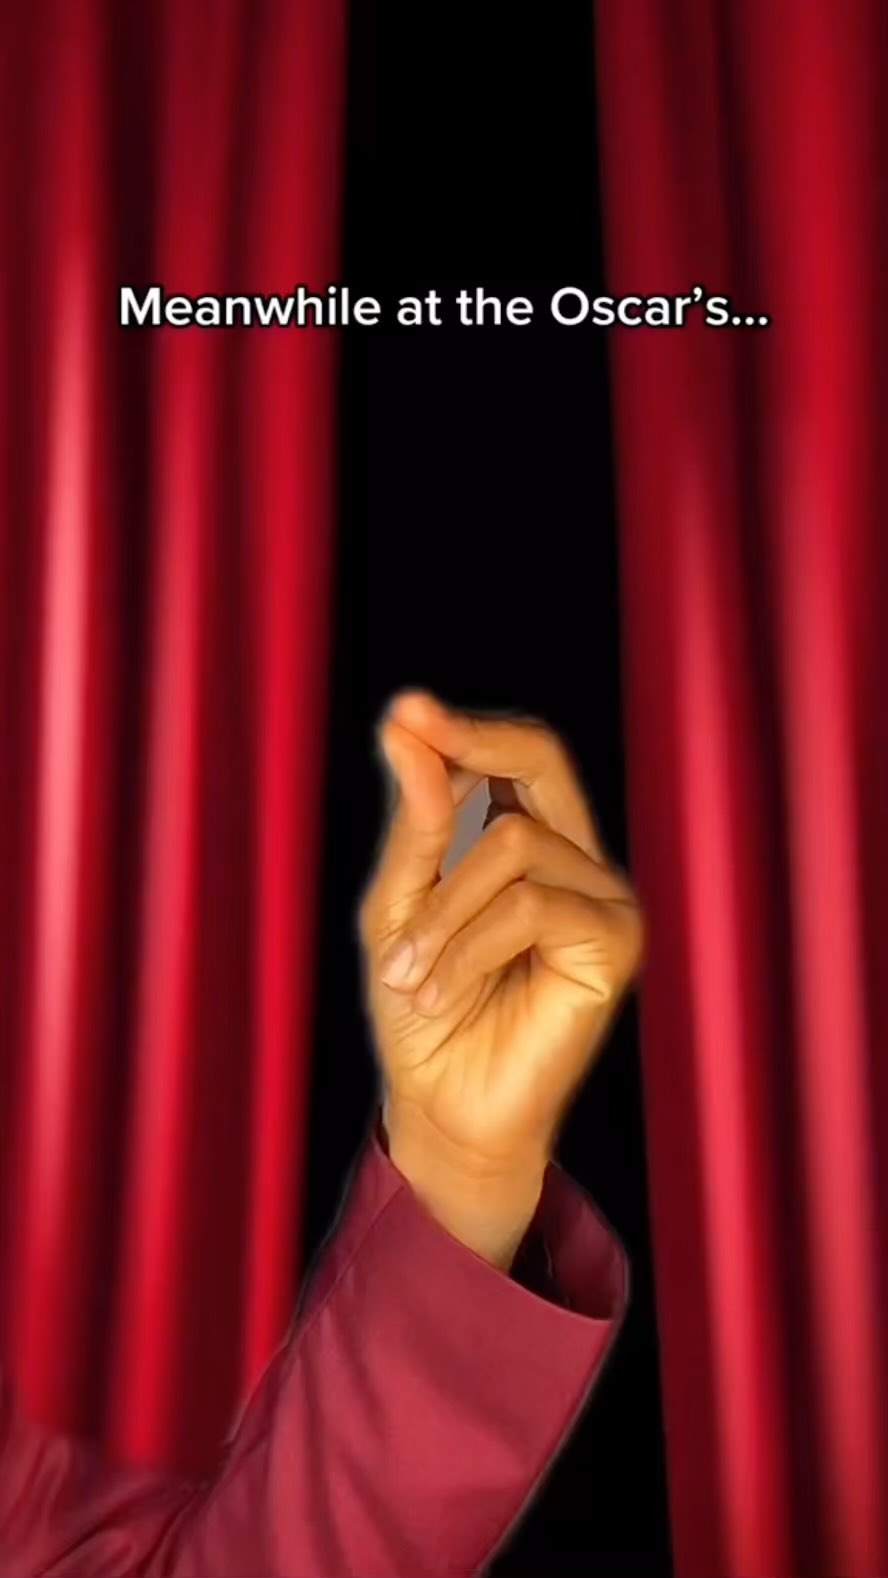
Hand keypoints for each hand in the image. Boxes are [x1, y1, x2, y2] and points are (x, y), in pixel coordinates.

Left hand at [359, 691, 644, 1268]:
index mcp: (535, 842)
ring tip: (407, 973)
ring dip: (441, 910)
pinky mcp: (614, 942)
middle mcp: (579, 859)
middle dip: (473, 746)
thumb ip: (416, 822)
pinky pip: (530, 904)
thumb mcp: (401, 905)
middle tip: (410, 727)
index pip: (519, 755)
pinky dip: (466, 946)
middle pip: (543, 759)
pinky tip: (440, 993)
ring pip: (515, 843)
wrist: (445, 1111)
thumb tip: (409, 725)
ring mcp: (604, 898)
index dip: (466, 727)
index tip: (406, 709)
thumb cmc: (423, 1011)